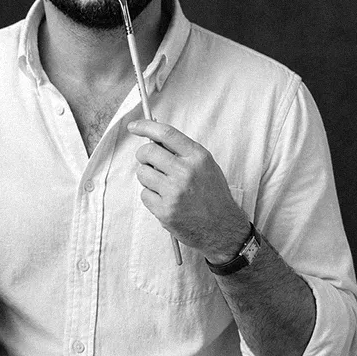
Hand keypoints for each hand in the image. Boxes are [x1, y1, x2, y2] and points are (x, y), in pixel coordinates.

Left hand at [128, 119, 249, 261]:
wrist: (222, 228)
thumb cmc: (212, 195)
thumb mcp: (205, 166)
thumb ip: (182, 152)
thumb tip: (153, 138)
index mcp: (198, 157)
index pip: (166, 134)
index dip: (146, 127)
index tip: (134, 127)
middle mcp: (186, 172)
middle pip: (147, 152)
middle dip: (143, 156)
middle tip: (148, 162)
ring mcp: (174, 192)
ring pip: (142, 173)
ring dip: (148, 178)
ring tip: (163, 186)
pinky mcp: (165, 210)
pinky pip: (144, 194)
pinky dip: (151, 197)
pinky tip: (166, 201)